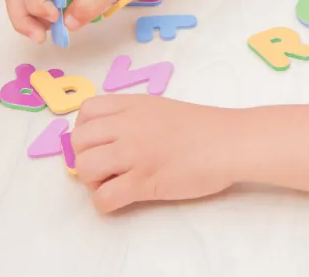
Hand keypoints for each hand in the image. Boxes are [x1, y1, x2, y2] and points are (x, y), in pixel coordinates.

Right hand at [4, 0, 151, 41]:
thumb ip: (90, 2)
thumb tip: (68, 24)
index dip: (37, 5)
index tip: (56, 19)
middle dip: (22, 17)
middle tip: (39, 38)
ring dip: (27, 20)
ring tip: (44, 35)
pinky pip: (35, 3)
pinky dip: (37, 18)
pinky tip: (54, 26)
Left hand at [71, 94, 235, 212]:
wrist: (231, 141)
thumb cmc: (204, 127)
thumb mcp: (162, 108)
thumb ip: (134, 117)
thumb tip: (110, 138)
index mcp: (134, 105)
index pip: (86, 111)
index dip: (85, 130)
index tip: (100, 143)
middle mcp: (129, 126)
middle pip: (78, 140)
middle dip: (84, 157)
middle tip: (104, 167)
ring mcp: (135, 153)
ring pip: (84, 167)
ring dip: (91, 181)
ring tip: (112, 182)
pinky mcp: (144, 182)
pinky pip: (104, 197)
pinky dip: (105, 203)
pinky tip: (122, 198)